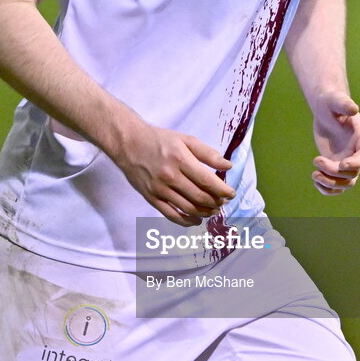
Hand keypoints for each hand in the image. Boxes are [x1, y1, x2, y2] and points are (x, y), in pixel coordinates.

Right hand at [116, 123, 234, 225]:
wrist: (129, 144)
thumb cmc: (159, 140)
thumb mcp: (185, 139)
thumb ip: (207, 153)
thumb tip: (227, 166)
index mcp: (180, 159)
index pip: (207, 181)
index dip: (222, 190)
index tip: (231, 194)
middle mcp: (170, 176)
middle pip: (199, 196)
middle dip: (215, 202)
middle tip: (223, 202)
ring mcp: (159, 189)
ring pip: (188, 208)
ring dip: (204, 212)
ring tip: (213, 210)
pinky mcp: (151, 198)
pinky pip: (171, 215)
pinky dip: (186, 221)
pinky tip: (196, 220)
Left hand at [311, 90, 359, 195]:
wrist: (325, 110)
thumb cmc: (331, 102)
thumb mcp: (335, 100)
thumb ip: (344, 104)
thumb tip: (354, 108)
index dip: (356, 163)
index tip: (341, 165)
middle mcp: (358, 153)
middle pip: (353, 173)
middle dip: (335, 171)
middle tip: (317, 160)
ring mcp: (348, 161)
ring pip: (346, 183)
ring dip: (331, 184)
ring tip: (314, 175)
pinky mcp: (336, 166)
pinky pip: (337, 185)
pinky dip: (328, 188)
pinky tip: (316, 180)